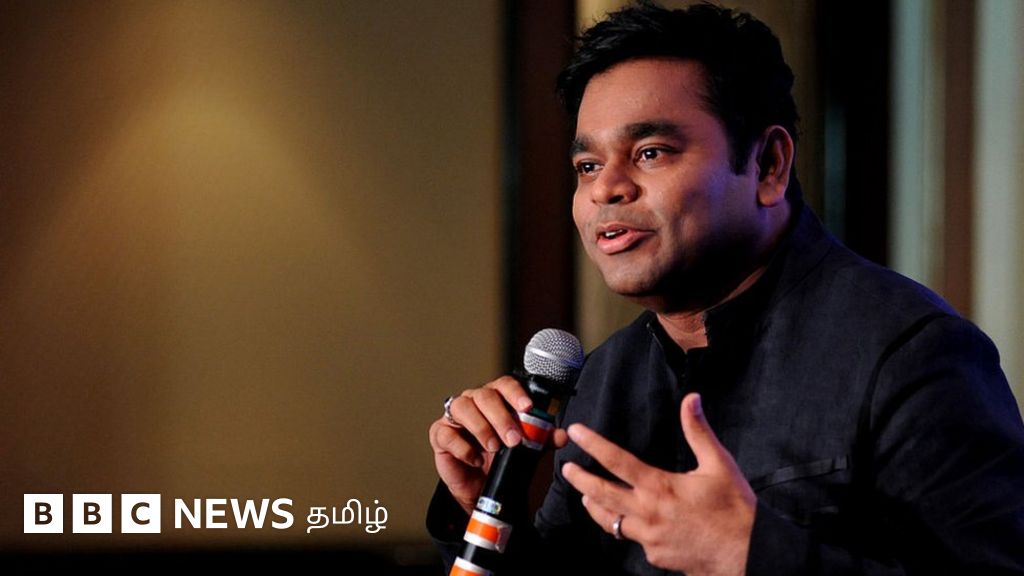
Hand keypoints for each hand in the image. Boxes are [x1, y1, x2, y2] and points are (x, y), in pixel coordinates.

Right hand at [428, 376, 568, 513]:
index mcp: (496, 399)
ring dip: (481, 427)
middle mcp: (474, 402)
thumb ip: (542, 440)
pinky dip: (462, 447)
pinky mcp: (440, 435)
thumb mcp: (526, 452)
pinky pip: (446, 433)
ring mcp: (454, 417)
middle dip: (501, 417)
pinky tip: (474, 459)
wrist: (481, 489)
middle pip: (484, 395)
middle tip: (513, 439)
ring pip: (463, 407)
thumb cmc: (501, 462)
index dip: (515, 393)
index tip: (527, 407)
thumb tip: (562, 435)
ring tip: (494, 447)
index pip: (504, 385)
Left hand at [561, 393, 754, 574]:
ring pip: (610, 522)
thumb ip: (698, 431)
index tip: (577, 432)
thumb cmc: (734, 509)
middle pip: (601, 494)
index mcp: (659, 487)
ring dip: (595, 507)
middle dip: (580, 480)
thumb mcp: (719, 464)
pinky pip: (632, 539)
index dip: (593, 444)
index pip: (616, 461)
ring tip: (587, 496)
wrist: (747, 553)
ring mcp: (649, 538)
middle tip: (567, 470)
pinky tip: (629, 521)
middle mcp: (647, 513)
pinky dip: (627, 527)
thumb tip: (691, 399)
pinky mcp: (655, 555)